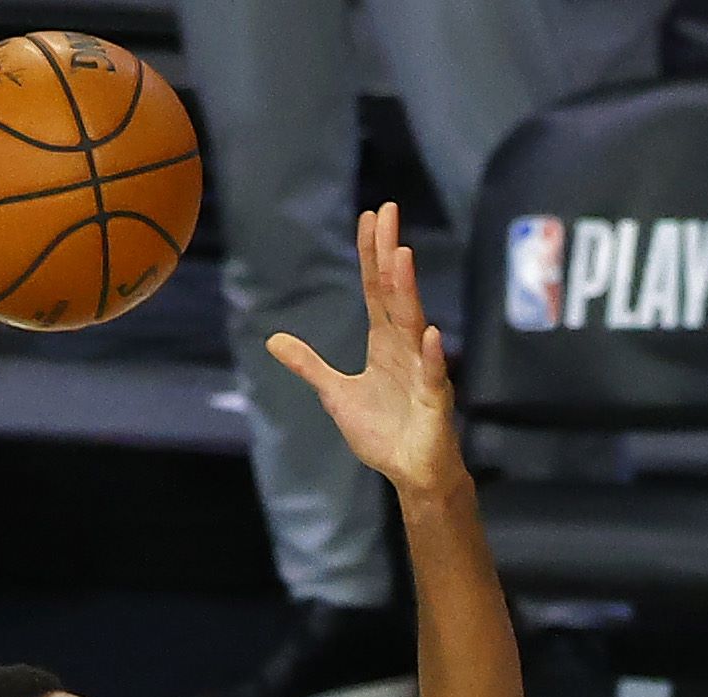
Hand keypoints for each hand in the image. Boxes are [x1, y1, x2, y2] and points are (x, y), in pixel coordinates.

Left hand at [265, 204, 462, 498]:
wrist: (413, 473)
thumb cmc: (383, 432)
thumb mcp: (336, 394)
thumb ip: (310, 365)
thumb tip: (273, 340)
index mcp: (385, 343)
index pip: (377, 290)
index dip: (371, 255)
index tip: (370, 218)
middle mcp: (406, 348)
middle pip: (395, 294)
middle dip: (389, 254)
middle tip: (387, 212)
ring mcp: (422, 372)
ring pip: (414, 325)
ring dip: (408, 291)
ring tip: (401, 256)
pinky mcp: (434, 403)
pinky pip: (433, 376)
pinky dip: (432, 357)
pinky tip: (431, 335)